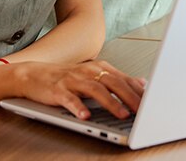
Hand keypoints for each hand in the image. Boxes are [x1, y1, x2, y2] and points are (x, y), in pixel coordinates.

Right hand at [19, 60, 145, 119]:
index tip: (151, 102)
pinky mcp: (58, 90)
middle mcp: (88, 72)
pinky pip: (70, 100)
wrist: (35, 74)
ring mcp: (73, 80)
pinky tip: (86, 116)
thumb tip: (142, 83)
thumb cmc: (68, 77)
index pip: (123, 78)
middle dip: (129, 97)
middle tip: (141, 111)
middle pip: (113, 83)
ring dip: (110, 103)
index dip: (138, 90)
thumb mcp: (94, 75)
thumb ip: (117, 79)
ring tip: (121, 115)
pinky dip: (78, 108)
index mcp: (99, 68)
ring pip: (95, 90)